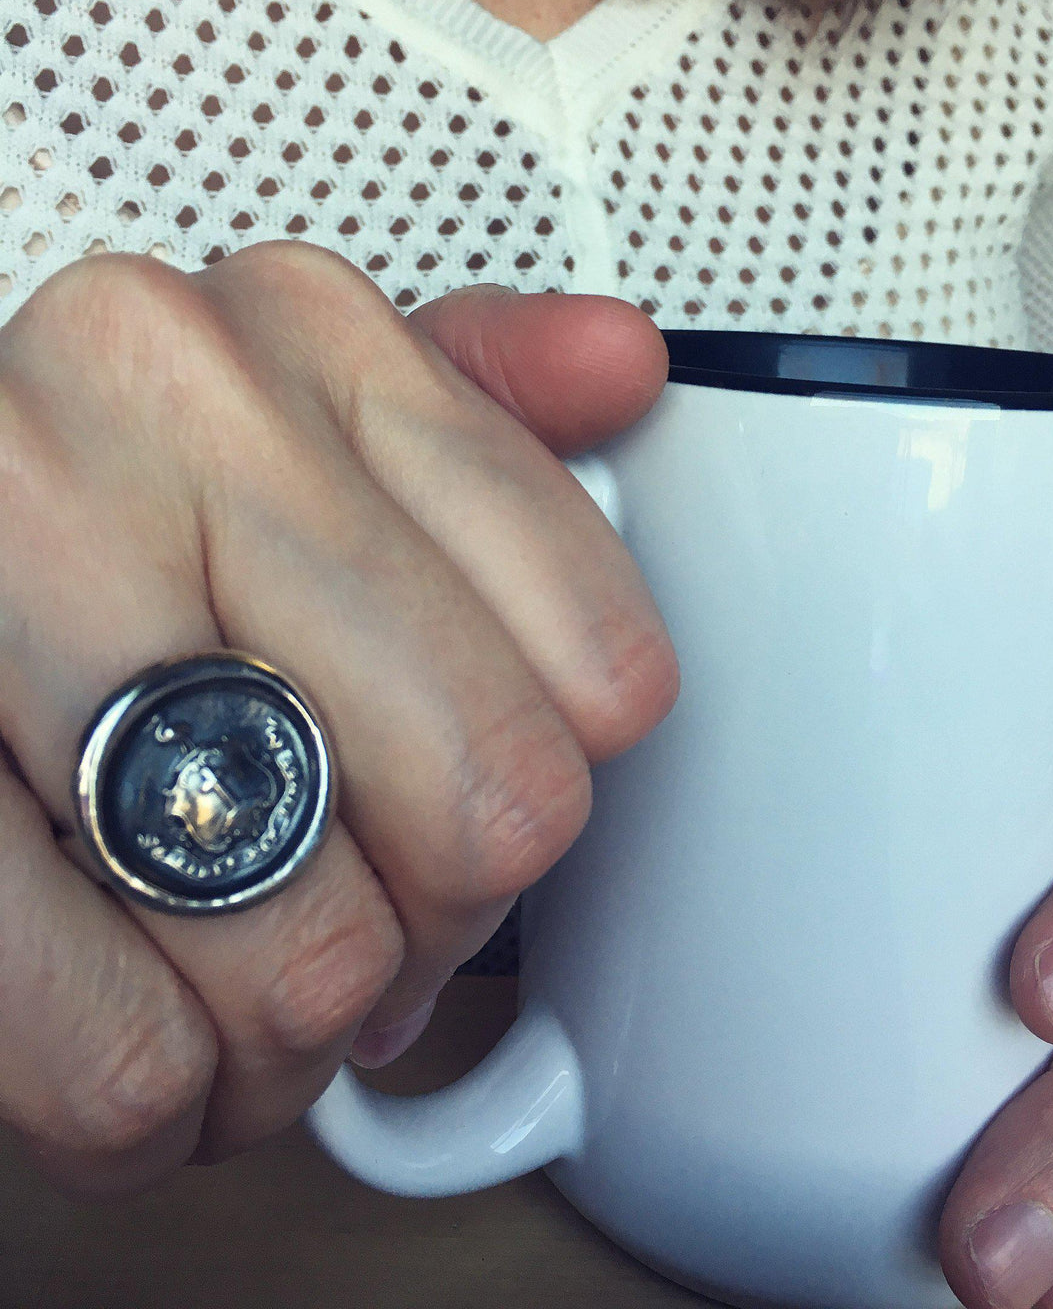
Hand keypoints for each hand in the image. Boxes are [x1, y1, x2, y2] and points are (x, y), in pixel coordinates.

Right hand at [0, 244, 677, 1194]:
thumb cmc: (92, 518)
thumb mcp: (290, 416)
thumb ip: (469, 408)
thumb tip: (615, 364)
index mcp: (305, 332)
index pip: (597, 659)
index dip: (544, 793)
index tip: (459, 809)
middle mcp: (161, 405)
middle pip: (483, 808)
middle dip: (431, 929)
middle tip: (351, 912)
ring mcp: (11, 558)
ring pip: (313, 955)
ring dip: (286, 1034)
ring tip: (228, 965)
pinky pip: (124, 1053)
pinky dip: (153, 1096)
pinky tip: (136, 1015)